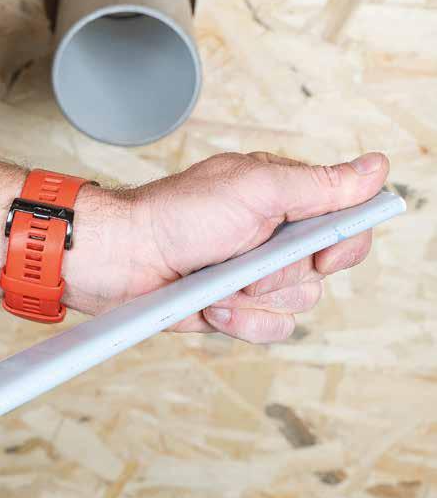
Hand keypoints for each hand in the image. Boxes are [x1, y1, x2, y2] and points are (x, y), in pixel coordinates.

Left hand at [66, 152, 388, 342]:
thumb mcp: (254, 188)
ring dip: (257, 298)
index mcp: (284, 199)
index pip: (346, 224)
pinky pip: (269, 329)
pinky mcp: (234, 308)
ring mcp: (253, 276)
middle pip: (323, 272)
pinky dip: (242, 321)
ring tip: (219, 279)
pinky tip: (213, 304)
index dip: (341, 245)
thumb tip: (377, 168)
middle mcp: (274, 238)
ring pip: (298, 304)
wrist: (120, 259)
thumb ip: (319, 185)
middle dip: (284, 272)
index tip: (320, 252)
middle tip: (245, 257)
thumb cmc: (175, 214)